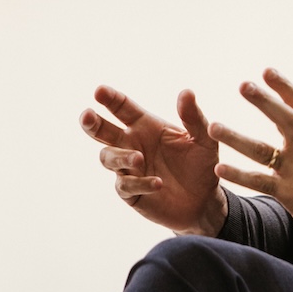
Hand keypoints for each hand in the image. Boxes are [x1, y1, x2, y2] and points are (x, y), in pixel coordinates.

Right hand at [80, 85, 226, 235]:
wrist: (205, 200)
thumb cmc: (201, 164)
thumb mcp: (203, 139)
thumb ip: (193, 117)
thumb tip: (186, 92)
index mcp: (146, 126)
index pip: (123, 108)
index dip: (110, 99)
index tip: (99, 91)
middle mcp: (132, 144)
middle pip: (103, 131)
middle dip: (93, 123)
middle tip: (88, 116)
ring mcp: (128, 169)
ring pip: (108, 158)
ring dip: (120, 157)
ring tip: (139, 157)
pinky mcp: (131, 192)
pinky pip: (126, 185)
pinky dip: (140, 183)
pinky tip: (158, 183)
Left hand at [208, 69, 292, 259]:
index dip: (285, 88)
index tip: (268, 71)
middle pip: (286, 119)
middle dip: (264, 101)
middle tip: (244, 85)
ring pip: (264, 150)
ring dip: (237, 138)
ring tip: (214, 127)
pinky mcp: (292, 195)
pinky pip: (261, 182)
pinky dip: (240, 175)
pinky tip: (220, 168)